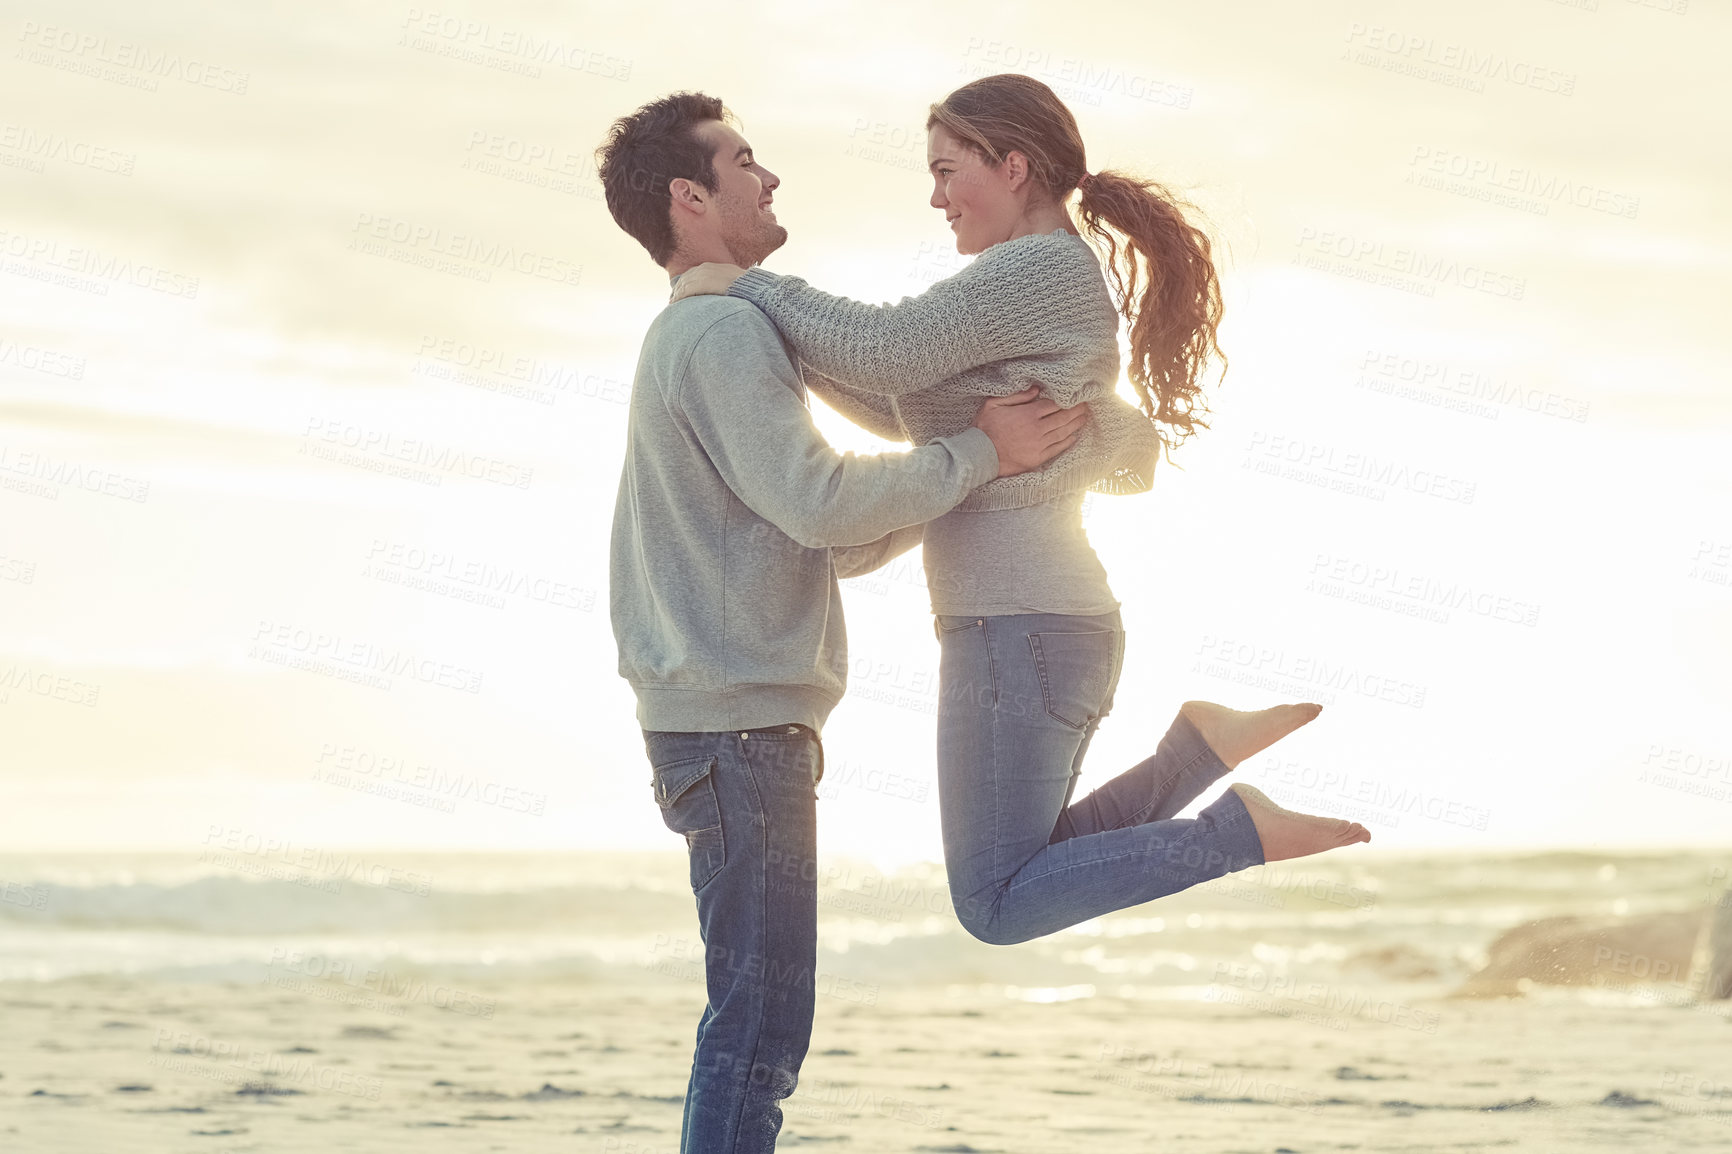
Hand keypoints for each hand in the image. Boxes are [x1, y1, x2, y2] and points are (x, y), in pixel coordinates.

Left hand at [671, 262, 746, 301]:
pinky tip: (675, 303)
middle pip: (686, 278)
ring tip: (672, 303)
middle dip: (678, 288)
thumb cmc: (747, 287)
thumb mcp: (735, 281)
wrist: (750, 286)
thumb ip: (726, 283)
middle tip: (673, 299)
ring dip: (677, 294)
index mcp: (713, 266)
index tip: (681, 291)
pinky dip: (679, 297)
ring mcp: (703, 275)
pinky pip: (685, 290)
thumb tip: (727, 291)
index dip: (687, 282)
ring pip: (684, 284)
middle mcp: (705, 268)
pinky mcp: (701, 283)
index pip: (694, 273)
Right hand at [971, 387, 1090, 477]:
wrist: (980, 456)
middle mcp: (1037, 429)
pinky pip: (1058, 448)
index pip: (1054, 404)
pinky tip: (1074, 436)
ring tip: (1084, 418)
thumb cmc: (984, 428)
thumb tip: (1037, 389)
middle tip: (1086, 405)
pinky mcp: (1038, 458)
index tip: (1075, 396)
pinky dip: (1068, 441)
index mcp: (1028, 414)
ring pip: (1063, 432)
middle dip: (1076, 410)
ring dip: (1076, 424)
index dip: (1066, 400)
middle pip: (1063, 417)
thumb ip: (1017, 396)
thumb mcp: (994, 404)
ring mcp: (1039, 445)